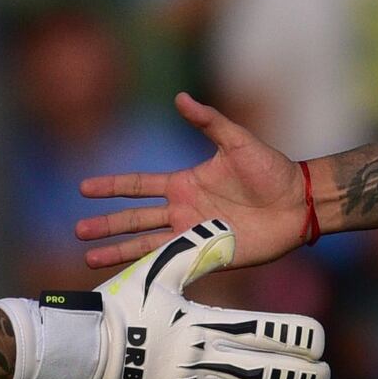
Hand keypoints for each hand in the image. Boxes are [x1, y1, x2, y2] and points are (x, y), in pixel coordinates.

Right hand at [71, 221, 329, 378]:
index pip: (266, 332)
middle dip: (304, 377)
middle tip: (326, 376)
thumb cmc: (119, 305)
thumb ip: (195, 249)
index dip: (299, 338)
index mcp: (203, 324)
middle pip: (268, 373)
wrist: (78, 349)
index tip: (319, 341)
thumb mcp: (156, 270)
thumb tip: (228, 230)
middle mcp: (201, 361)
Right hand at [77, 94, 317, 269]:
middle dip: (107, 225)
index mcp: (185, 183)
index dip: (112, 187)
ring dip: (119, 252)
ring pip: (147, 245)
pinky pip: (176, 265)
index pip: (139, 186)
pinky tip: (132, 281)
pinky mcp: (210, 256)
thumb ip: (209, 121)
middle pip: (136, 219)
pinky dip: (153, 272)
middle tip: (79, 231)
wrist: (298, 203)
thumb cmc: (271, 169)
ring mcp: (195, 235)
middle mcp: (184, 210)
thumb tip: (180, 97)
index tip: (85, 188)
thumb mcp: (237, 141)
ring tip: (90, 259)